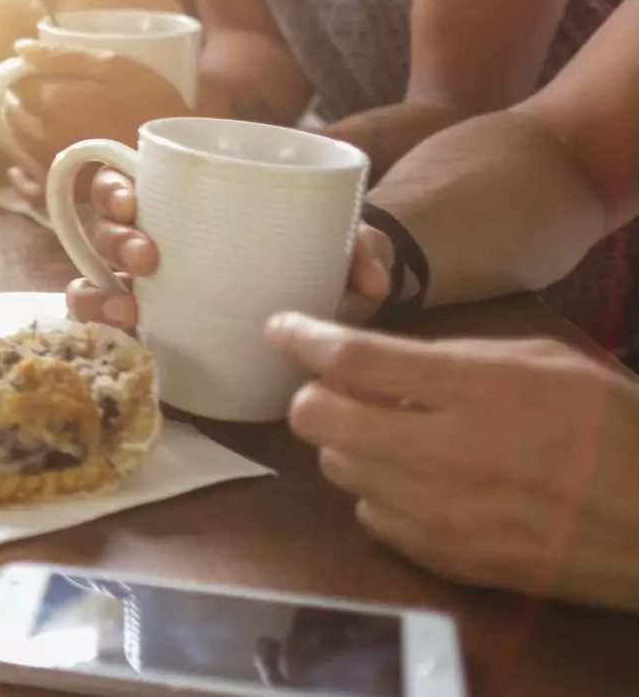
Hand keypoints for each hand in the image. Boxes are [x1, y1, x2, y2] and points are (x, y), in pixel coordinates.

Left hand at [2, 43, 188, 171]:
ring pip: (19, 144)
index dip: (23, 74)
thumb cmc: (149, 101)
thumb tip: (19, 48)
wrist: (179, 151)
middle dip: (20, 100)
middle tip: (40, 92)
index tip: (35, 70)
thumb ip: (61, 55)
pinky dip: (22, 177)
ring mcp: (52, 167)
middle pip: (15, 113)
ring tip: (43, 119)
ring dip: (22, 129)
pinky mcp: (67, 192)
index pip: (17, 84)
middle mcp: (41, 136)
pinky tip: (21, 168)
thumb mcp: (111, 65)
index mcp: (49, 102)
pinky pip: (30, 187)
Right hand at [63, 171, 391, 328]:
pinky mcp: (149, 323)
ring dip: (97, 288)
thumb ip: (361, 249)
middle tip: (149, 259)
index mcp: (182, 200)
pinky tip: (124, 335)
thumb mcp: (341, 242)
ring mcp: (143, 283)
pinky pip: (106, 323)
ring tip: (128, 307)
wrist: (325, 298)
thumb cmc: (318, 252)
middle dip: (115, 239)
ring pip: (92, 275)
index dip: (115, 188)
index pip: (126, 179)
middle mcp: (151, 236)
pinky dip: (102, 326)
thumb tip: (372, 282)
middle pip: (103, 227)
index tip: (134, 201)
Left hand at [269, 313, 638, 611]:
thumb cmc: (609, 428)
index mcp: (479, 390)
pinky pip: (372, 516)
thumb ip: (452, 356)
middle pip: (322, 418)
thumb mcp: (543, 362)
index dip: (302, 338)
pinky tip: (412, 477)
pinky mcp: (449, 559)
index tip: (281, 328)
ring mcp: (445, 514)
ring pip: (338, 467)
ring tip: (387, 429)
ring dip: (347, 441)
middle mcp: (450, 453)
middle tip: (336, 385)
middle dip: (314, 393)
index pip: (354, 360)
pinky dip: (377, 490)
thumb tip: (377, 358)